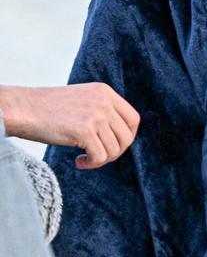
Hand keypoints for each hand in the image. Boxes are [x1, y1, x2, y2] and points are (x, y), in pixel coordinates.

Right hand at [0, 83, 139, 169]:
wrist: (23, 109)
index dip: (128, 137)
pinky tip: (79, 161)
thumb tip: (121, 138)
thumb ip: (102, 111)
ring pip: (114, 149)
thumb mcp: (82, 100)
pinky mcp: (85, 131)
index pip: (133, 119)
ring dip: (101, 160)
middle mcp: (104, 101)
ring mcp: (96, 115)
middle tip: (98, 157)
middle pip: (127, 137)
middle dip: (116, 152)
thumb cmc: (48, 109)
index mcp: (105, 92)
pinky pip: (100, 157)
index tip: (114, 146)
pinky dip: (92, 164)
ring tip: (85, 159)